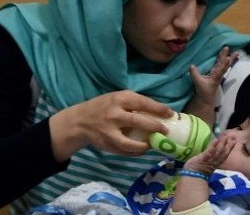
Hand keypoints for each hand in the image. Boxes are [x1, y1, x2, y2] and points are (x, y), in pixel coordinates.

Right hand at [48, 90, 172, 161]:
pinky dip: (136, 152)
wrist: (79, 120)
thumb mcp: (115, 98)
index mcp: (118, 99)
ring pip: (131, 142)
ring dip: (145, 145)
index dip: (159, 108)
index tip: (170, 114)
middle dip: (155, 127)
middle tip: (165, 130)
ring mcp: (109, 130)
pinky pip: (125, 151)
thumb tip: (157, 111)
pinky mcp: (106, 143)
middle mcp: (113, 114)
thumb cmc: (102, 107)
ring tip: (153, 144)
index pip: (143, 102)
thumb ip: (133, 102)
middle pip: (139, 121)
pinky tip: (142, 149)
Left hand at [183, 132, 234, 174]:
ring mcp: (209, 160)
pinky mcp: (203, 158)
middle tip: (233, 139)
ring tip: (225, 137)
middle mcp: (214, 162)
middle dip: (228, 146)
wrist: (191, 176)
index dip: (229, 149)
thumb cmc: (196, 170)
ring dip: (222, 144)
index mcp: (215, 163)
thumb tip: (211, 151)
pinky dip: (213, 146)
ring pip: (218, 152)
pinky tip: (216, 140)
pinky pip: (209, 152)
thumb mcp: (205, 164)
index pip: (224, 155)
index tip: (233, 142)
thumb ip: (209, 158)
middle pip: (223, 153)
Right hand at [190, 46, 238, 106]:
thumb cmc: (203, 91)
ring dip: (230, 58)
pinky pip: (222, 66)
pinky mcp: (216, 74)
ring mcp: (218, 74)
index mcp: (215, 77)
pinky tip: (228, 58)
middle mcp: (218, 74)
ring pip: (225, 65)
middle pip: (224, 65)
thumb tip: (191, 65)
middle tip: (232, 50)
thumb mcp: (198, 83)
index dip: (224, 63)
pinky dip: (225, 61)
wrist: (206, 98)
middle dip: (227, 57)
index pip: (221, 69)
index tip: (228, 57)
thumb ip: (194, 74)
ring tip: (236, 52)